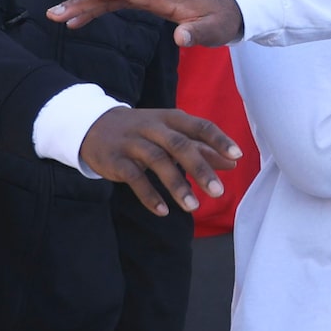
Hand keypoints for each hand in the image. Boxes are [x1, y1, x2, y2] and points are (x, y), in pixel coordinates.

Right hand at [47, 0, 245, 47]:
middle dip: (82, 1)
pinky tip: (77, 19)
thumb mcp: (215, 30)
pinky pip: (114, 1)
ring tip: (57, 16)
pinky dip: (95, 8)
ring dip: (82, 6)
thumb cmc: (222, 17)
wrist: (230, 5)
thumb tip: (181, 38)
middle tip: (55, 12)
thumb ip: (198, 34)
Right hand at [80, 107, 240, 217]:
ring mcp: (132, 142)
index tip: (237, 156)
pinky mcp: (115, 159)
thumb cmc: (143, 132)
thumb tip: (233, 162)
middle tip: (218, 192)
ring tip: (193, 207)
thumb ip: (201, 147)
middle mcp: (152, 127)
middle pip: (179, 145)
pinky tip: (163, 211)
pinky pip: (134, 177)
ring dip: (176, 185)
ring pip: (157, 161)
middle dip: (200, 169)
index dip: (218, 140)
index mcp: (171, 119)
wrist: (93, 125)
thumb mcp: (171, 134)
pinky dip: (149, 195)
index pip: (199, 126)